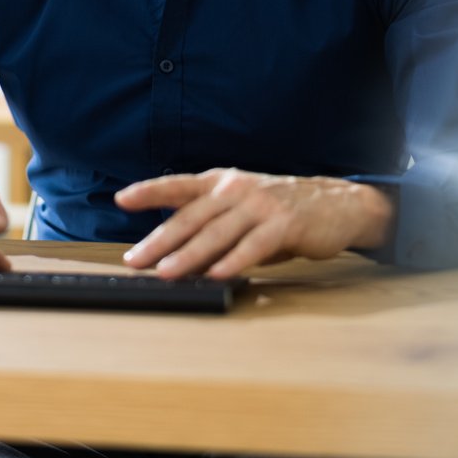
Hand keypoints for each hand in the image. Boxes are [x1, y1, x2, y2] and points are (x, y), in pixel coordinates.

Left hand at [115, 168, 392, 279]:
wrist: (336, 204)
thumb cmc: (280, 209)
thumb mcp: (241, 208)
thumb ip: (211, 226)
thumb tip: (175, 255)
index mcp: (222, 182)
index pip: (179, 185)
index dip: (149, 191)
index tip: (122, 198)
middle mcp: (237, 189)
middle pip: (191, 216)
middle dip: (159, 240)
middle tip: (136, 259)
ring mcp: (260, 205)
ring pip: (217, 233)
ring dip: (189, 256)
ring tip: (166, 273)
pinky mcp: (284, 224)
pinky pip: (253, 246)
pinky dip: (233, 261)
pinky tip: (217, 275)